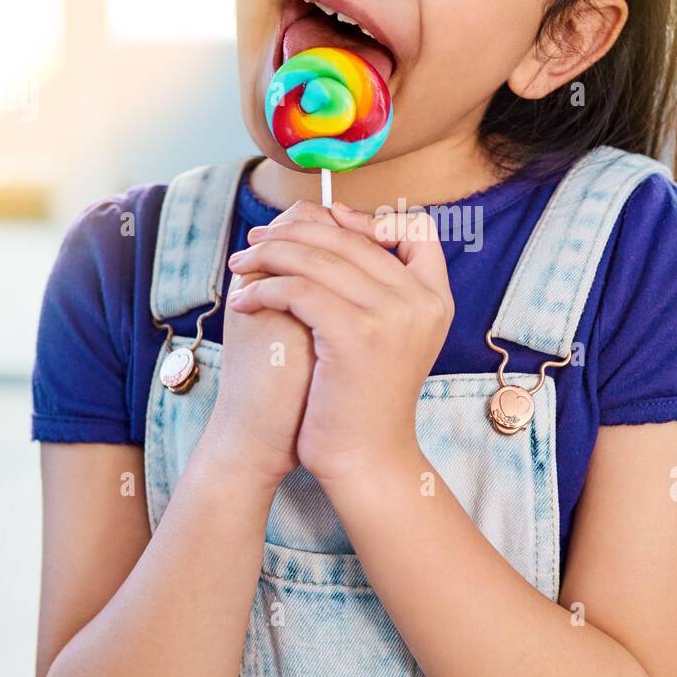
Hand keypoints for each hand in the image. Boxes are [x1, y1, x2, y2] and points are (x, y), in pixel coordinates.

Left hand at [225, 200, 453, 483]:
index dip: (369, 218)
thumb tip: (333, 229)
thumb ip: (375, 288)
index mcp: (435, 298)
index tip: (326, 223)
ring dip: (268, 256)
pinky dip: (263, 289)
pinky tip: (244, 301)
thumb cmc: (363, 397)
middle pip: (352, 236)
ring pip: (318, 257)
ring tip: (241, 266)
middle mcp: (421, 301)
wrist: (366, 458)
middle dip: (294, 232)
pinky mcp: (356, 335)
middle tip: (256, 241)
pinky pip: (299, 289)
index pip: (416, 229)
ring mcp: (393, 316)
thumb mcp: (387, 335)